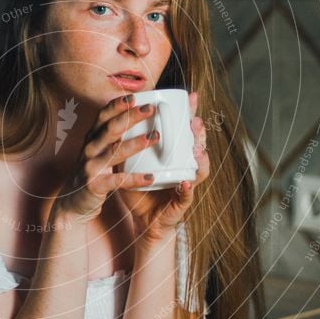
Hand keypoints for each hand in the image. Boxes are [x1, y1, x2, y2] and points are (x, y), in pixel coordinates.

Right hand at [53, 94, 162, 222]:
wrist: (73, 203)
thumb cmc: (92, 173)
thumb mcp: (97, 151)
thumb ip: (111, 136)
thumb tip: (134, 117)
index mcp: (92, 139)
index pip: (103, 116)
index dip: (118, 105)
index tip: (134, 97)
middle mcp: (90, 149)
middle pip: (110, 129)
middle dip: (130, 117)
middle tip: (150, 109)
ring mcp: (91, 167)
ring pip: (115, 151)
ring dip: (136, 143)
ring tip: (155, 137)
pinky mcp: (95, 185)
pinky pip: (117, 181)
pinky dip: (134, 178)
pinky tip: (150, 177)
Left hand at [118, 91, 209, 243]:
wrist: (145, 220)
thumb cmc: (141, 189)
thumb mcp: (133, 162)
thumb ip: (129, 143)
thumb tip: (118, 115)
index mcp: (177, 156)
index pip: (187, 132)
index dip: (192, 115)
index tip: (192, 97)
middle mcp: (186, 167)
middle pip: (198, 146)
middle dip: (199, 133)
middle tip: (195, 121)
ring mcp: (186, 185)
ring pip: (199, 169)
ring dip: (201, 158)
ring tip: (197, 149)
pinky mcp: (181, 203)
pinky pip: (186, 196)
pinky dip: (186, 190)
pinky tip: (185, 183)